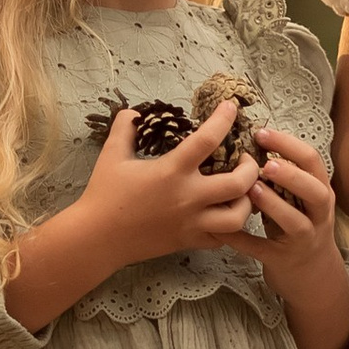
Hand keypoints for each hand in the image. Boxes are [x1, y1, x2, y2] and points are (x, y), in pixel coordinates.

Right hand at [76, 95, 260, 269]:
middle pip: (240, 183)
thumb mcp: (111, 155)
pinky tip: (224, 214)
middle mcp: (188, 197)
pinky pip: (222, 239)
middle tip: (246, 159)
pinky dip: (230, 227)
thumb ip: (124, 128)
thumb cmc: (103, 194)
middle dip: (252, 168)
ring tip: (242, 191)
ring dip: (247, 202)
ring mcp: (191, 223)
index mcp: (172, 171)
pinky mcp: (189, 241)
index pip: (208, 139)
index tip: (230, 107)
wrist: (97, 238)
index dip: (223, 119)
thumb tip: (133, 112)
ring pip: (238, 217)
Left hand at [248, 124, 341, 286]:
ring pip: (296, 222)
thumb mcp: (300, 201)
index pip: (313, 162)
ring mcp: (303, 240)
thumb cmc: (299, 227)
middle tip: (266, 164)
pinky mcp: (283, 260)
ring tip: (251, 190)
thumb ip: (284, 178)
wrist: (311, 276)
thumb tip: (250, 143)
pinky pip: (262, 249)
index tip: (262, 133)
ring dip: (274, 204)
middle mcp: (318, 215)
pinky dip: (241, 240)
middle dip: (292, 175)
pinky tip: (221, 230)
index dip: (289, 145)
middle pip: (315, 192)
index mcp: (320, 193)